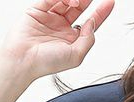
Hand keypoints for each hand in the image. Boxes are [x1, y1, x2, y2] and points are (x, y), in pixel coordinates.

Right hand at [0, 0, 114, 82]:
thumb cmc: (47, 63)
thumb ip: (88, 39)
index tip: (110, 2)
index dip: (101, 12)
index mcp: (71, 39)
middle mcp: (61, 27)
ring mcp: (50, 17)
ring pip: (65, 0)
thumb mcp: (76, 56)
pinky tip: (68, 0)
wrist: (23, 60)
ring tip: (77, 1)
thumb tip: (92, 22)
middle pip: (79, 7)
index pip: (90, 22)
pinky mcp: (37, 9)